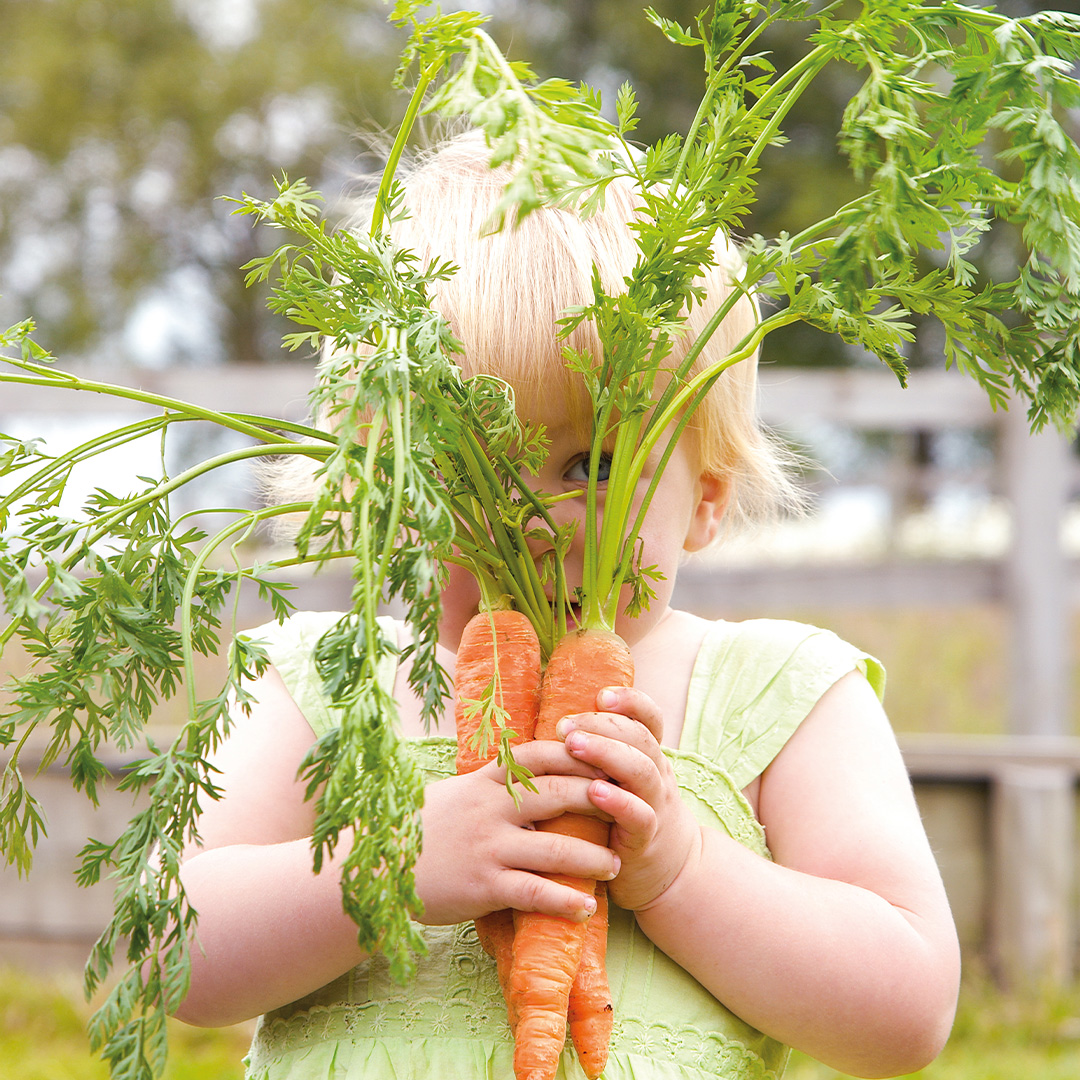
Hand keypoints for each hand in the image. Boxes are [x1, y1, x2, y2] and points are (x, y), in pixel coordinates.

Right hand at [412, 739, 619, 925]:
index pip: (540, 756)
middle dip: (599, 800)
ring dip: (593, 857)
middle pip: (558, 794)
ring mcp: (488, 847)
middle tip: (628, 809)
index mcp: (484, 781)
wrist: (376, 868)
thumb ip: (491, 785)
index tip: (608, 758)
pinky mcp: (483, 886)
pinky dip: (565, 900)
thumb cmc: (417, 829)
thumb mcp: (454, 794)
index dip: (578, 755)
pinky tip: (585, 907)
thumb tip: (528, 773)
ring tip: (615, 863)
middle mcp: (490, 808)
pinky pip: (535, 892)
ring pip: (556, 847)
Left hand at [556, 686, 700, 911]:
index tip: (601, 694)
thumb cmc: (625, 816)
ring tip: (574, 746)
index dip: (630, 701)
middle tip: (565, 725)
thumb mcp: (620, 779)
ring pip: (641, 770)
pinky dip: (618, 802)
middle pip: (639, 738)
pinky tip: (594, 792)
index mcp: (647, 755)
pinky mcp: (646, 839)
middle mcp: (656, 774)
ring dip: (606, 754)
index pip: (649, 718)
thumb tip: (549, 720)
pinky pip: (640, 816)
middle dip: (602, 725)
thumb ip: (598, 753)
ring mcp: (655, 805)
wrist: (665, 871)